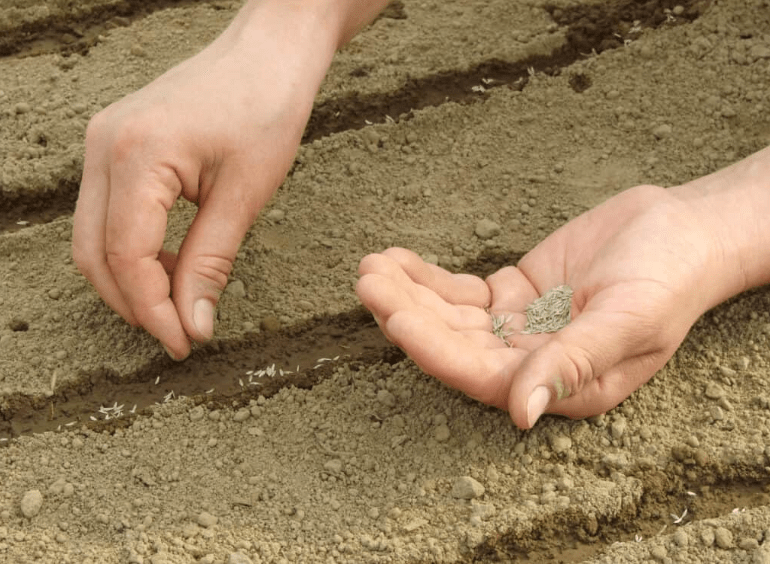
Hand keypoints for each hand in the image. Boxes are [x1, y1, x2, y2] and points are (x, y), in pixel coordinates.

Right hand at [72, 4, 336, 358]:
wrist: (266, 55)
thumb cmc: (265, 110)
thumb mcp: (245, 195)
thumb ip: (211, 263)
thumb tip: (193, 324)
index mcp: (135, 156)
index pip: (126, 258)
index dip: (153, 311)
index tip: (185, 344)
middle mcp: (103, 147)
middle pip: (94, 253)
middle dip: (134, 303)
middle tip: (179, 333)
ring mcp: (102, 143)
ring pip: (93, 237)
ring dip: (130, 280)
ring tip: (181, 302)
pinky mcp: (115, 146)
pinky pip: (107, 213)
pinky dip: (133, 250)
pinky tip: (174, 264)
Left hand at [356, 185, 730, 427]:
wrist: (681, 232)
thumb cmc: (669, 278)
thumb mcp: (628, 320)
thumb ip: (574, 364)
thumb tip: (522, 415)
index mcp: (562, 385)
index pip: (481, 375)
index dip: (435, 350)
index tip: (396, 318)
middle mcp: (533, 363)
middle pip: (455, 345)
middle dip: (408, 315)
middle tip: (368, 281)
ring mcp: (519, 328)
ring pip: (450, 318)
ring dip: (409, 294)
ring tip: (371, 266)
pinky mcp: (514, 294)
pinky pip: (461, 292)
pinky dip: (428, 279)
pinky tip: (398, 261)